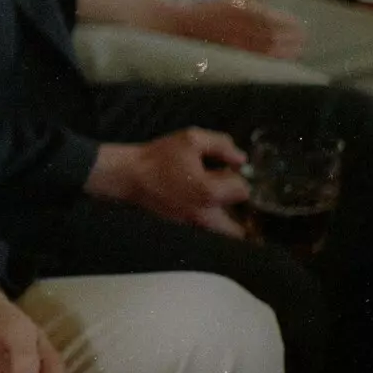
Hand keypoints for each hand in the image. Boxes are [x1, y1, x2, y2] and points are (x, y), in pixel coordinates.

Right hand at [90, 130, 250, 235]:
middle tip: (229, 188)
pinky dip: (213, 219)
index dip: (239, 175)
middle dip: (240, 207)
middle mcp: (206, 215)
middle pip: (240, 225)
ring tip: (220, 198)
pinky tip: (201, 199)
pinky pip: (209, 229)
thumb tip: (241, 159)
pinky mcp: (184, 227)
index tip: (228, 167)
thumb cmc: (158, 157)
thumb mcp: (192, 139)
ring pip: (225, 233)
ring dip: (229, 218)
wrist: (128, 175)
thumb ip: (222, 145)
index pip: (244, 190)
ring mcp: (194, 224)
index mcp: (211, 193)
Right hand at [170, 0, 305, 59]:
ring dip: (290, 51)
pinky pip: (263, 60)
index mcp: (255, 12)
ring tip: (297, 51)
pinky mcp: (240, 55)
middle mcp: (252, 29)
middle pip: (282, 37)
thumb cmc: (217, 6)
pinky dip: (276, 60)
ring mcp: (246, 44)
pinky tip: (282, 60)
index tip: (302, 27)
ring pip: (275, 50)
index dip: (295, 26)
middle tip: (303, 40)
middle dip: (296, 40)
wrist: (193, 24)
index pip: (283, 21)